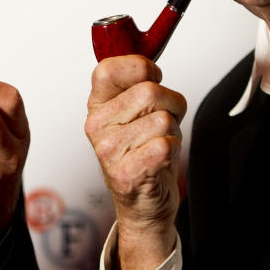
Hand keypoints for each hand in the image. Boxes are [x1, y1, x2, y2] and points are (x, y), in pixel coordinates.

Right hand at [84, 54, 186, 269]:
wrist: (143, 205)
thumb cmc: (143, 153)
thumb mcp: (135, 113)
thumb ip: (138, 84)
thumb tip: (149, 64)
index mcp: (97, 106)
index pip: (107, 69)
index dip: (140, 68)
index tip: (151, 79)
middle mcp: (97, 127)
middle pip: (149, 91)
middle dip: (170, 104)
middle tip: (162, 122)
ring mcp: (109, 151)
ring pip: (163, 119)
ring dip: (172, 131)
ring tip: (159, 144)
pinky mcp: (127, 174)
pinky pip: (165, 145)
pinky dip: (173, 150)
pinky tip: (160, 160)